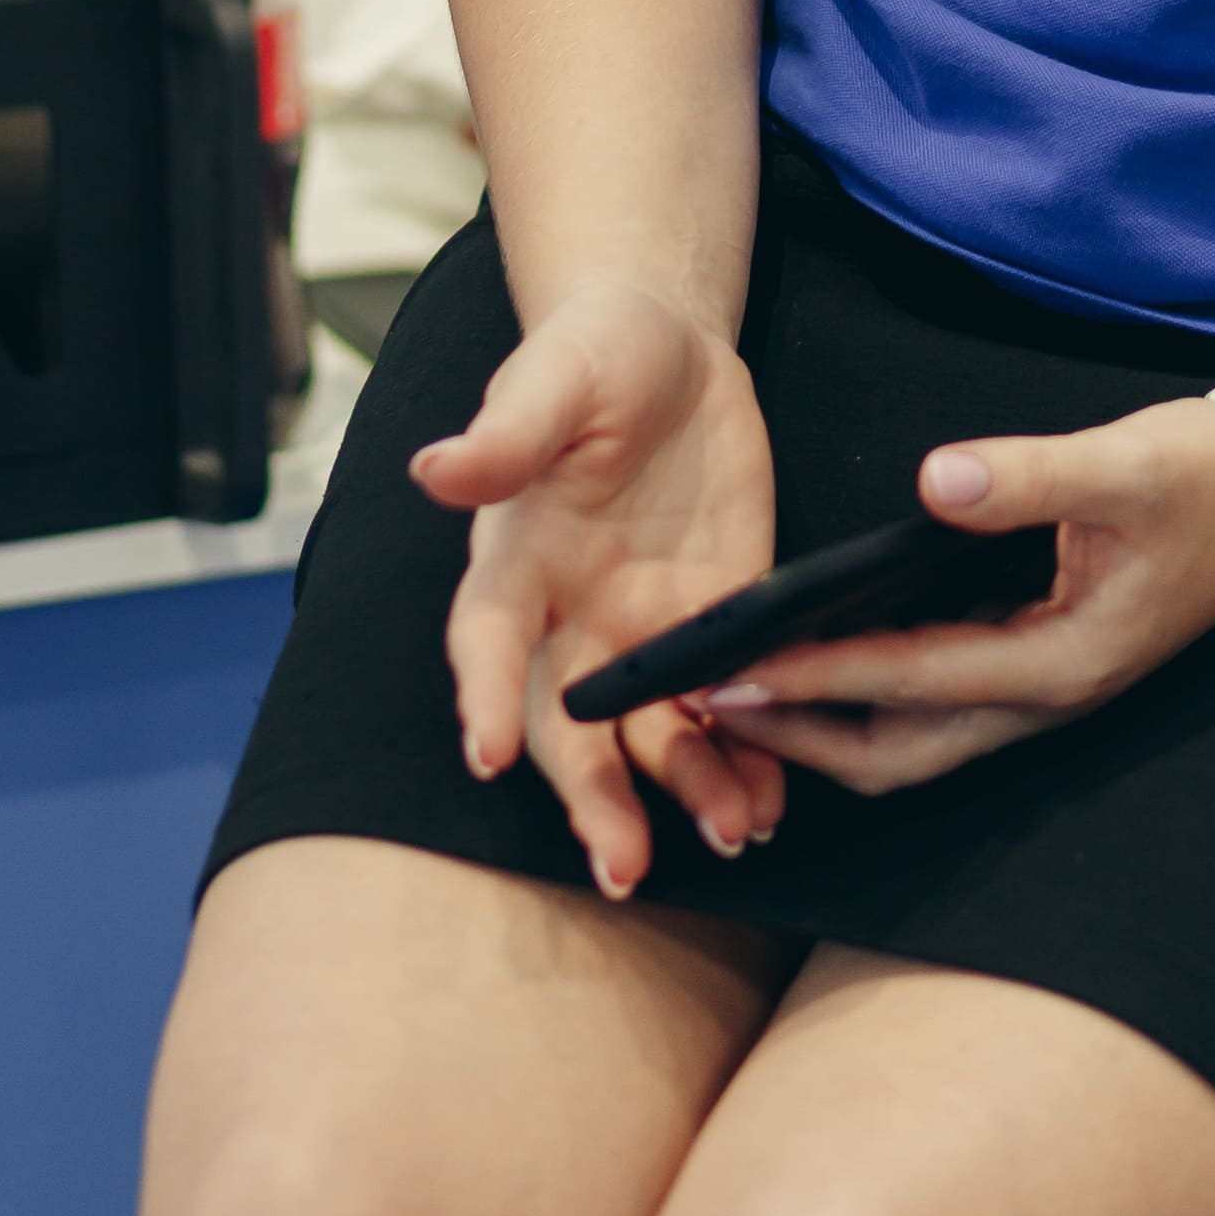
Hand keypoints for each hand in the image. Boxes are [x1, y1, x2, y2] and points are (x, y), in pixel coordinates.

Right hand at [411, 281, 786, 899]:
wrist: (669, 349)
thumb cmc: (592, 356)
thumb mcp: (556, 377)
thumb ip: (510, 434)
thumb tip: (436, 468)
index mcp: (518, 560)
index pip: (491, 641)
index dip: (485, 695)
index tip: (486, 753)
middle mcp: (572, 616)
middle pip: (571, 725)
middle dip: (594, 796)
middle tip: (620, 866)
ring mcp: (645, 628)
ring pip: (655, 735)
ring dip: (687, 790)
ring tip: (734, 831)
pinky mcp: (718, 622)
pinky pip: (726, 708)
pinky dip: (748, 756)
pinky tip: (778, 796)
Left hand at [696, 396, 1214, 797]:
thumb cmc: (1210, 477)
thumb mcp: (1126, 463)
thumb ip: (1029, 475)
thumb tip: (932, 483)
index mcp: (1061, 661)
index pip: (909, 682)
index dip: (814, 678)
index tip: (730, 673)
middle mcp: (1045, 694)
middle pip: (896, 753)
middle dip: (798, 738)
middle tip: (703, 704)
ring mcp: (1044, 688)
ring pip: (913, 741)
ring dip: (826, 728)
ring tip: (741, 692)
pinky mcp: (1041, 663)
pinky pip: (935, 706)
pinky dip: (868, 699)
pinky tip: (823, 658)